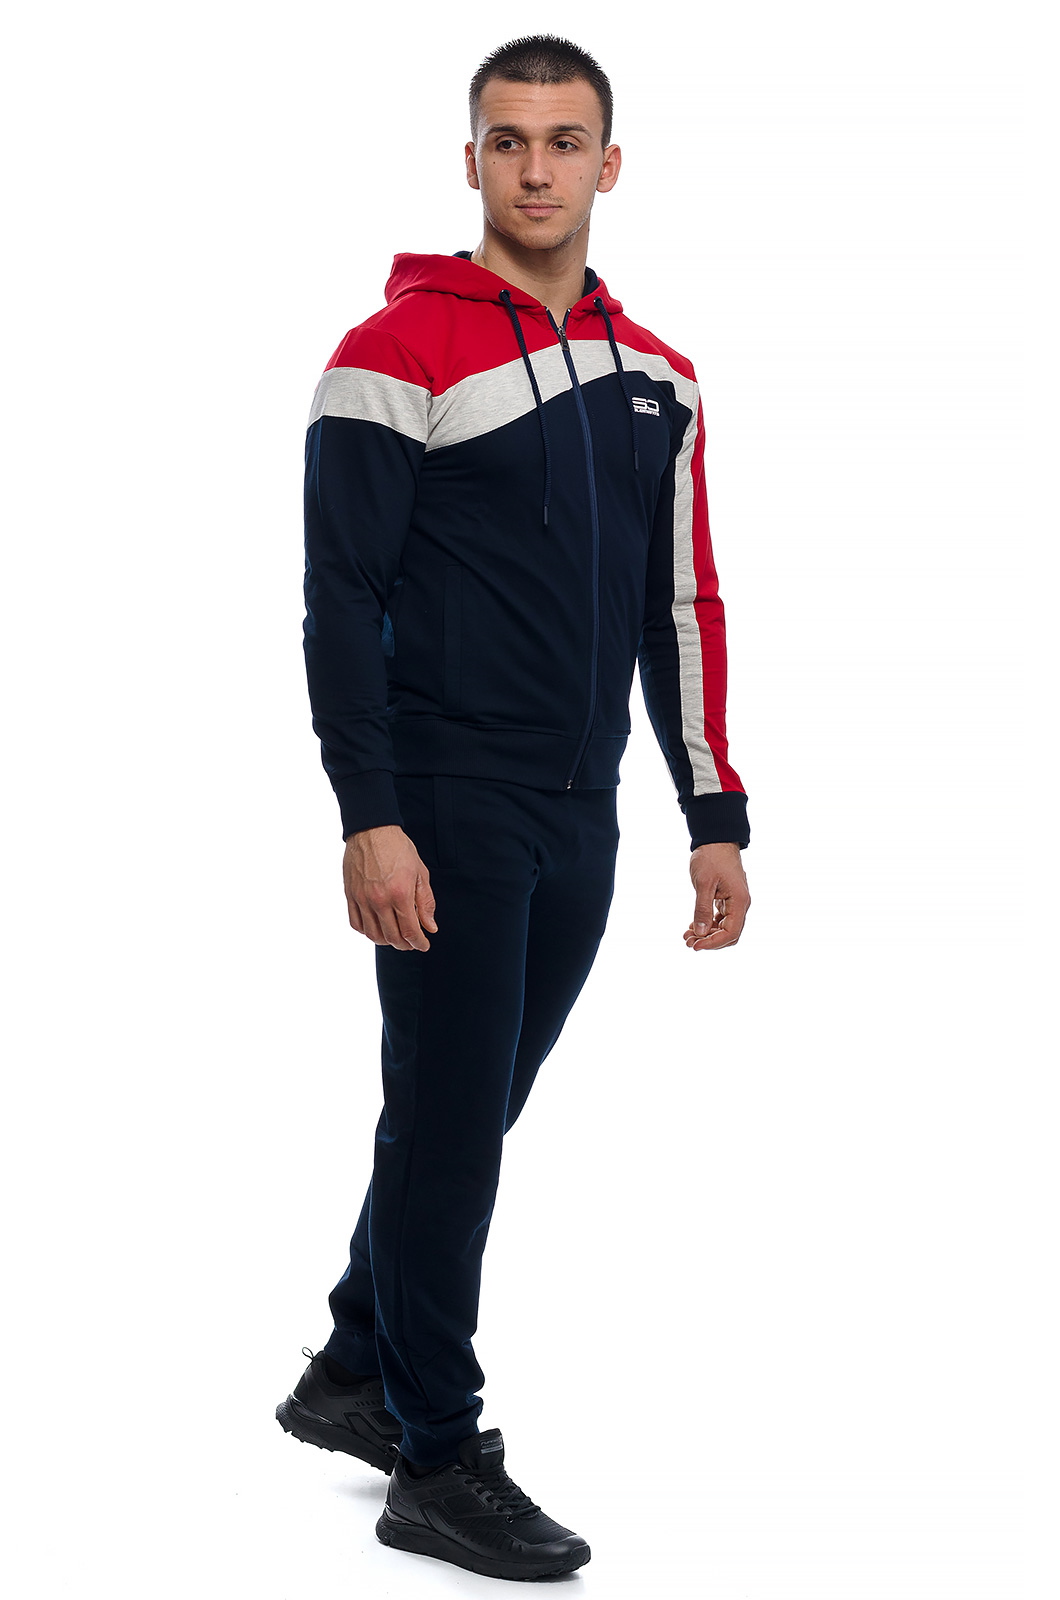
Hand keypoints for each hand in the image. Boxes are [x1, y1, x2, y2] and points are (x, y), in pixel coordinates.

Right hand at [343, 825, 438, 950]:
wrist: (372, 830)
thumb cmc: (398, 848)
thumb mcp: (420, 873)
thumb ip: (426, 902)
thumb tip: (430, 927)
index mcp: (400, 894)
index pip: (410, 931)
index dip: (419, 943)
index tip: (423, 945)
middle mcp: (379, 900)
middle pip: (392, 937)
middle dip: (405, 945)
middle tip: (412, 942)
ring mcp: (362, 899)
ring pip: (373, 935)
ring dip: (386, 941)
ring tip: (395, 937)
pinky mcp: (350, 895)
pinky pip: (356, 923)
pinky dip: (367, 931)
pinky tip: (376, 927)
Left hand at [684, 842, 749, 951]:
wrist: (716, 840)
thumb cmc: (711, 857)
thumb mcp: (703, 883)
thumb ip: (702, 909)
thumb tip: (700, 932)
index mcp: (739, 901)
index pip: (730, 933)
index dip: (713, 943)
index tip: (695, 945)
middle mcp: (741, 904)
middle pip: (729, 934)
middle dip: (709, 941)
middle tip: (688, 942)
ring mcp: (735, 902)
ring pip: (724, 928)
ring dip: (707, 934)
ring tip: (687, 936)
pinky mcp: (727, 900)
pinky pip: (720, 919)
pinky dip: (708, 925)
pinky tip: (693, 926)